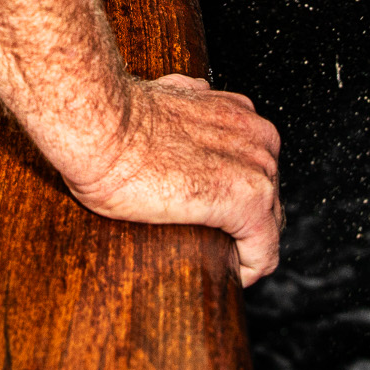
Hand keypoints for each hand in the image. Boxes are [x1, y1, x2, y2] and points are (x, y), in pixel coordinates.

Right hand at [62, 74, 283, 285]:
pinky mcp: (248, 201)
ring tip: (211, 258)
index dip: (235, 196)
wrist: (101, 124)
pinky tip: (227, 275)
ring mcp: (257, 168)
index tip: (211, 215)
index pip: (255, 167)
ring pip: (268, 227)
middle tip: (207, 240)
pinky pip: (264, 253)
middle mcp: (258, 137)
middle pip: (268, 198)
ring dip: (243, 245)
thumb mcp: (163, 94)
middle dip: (242, 223)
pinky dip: (248, 270)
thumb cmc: (117, 118)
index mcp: (238, 113)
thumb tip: (190, 95)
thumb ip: (188, 99)